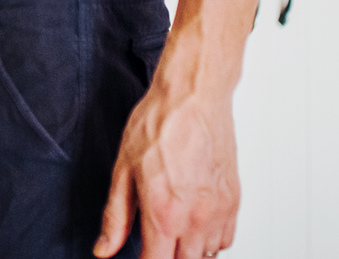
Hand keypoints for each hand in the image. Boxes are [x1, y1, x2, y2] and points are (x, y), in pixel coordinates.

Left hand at [94, 75, 239, 258]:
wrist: (192, 96)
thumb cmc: (158, 124)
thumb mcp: (123, 169)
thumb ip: (115, 216)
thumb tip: (104, 250)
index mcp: (164, 213)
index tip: (138, 256)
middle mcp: (196, 219)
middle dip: (166, 257)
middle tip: (153, 240)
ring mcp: (219, 212)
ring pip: (206, 256)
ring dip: (188, 252)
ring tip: (170, 230)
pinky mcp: (234, 201)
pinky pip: (225, 240)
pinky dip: (209, 240)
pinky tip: (192, 223)